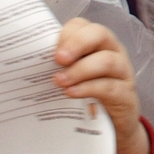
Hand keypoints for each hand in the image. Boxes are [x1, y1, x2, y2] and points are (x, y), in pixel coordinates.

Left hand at [53, 18, 150, 153]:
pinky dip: (89, 88)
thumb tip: (27, 64)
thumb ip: (58, 68)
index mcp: (95, 43)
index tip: (49, 49)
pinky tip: (72, 94)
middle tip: (58, 59)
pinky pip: (110, 87)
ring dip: (81, 70)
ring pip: (107, 61)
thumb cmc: (87, 97)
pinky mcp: (127, 95)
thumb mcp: (72, 78)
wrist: (113, 128)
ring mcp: (123, 72)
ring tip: (60, 81)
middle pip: (99, 34)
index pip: (82, 26)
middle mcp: (112, 52)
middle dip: (77, 44)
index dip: (67, 34)